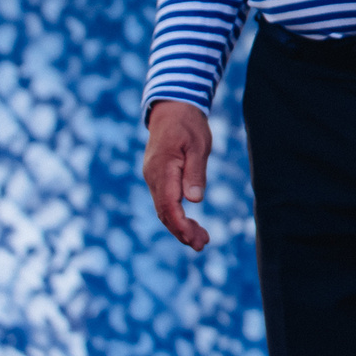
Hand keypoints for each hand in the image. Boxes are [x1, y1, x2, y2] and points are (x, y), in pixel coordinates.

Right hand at [143, 99, 213, 251]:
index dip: (181, 225)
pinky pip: (164, 202)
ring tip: (200, 240)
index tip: (195, 239)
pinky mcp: (158, 178)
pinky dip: (176, 215)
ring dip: (180, 227)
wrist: (172, 110)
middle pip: (164, 212)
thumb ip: (196, 171)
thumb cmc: (188, 126)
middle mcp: (153, 177)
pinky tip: (189, 223)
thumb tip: (194, 200)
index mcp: (162, 170)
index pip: (169, 205)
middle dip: (182, 232)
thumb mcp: (199, 145)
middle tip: (202, 245)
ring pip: (163, 209)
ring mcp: (153, 178)